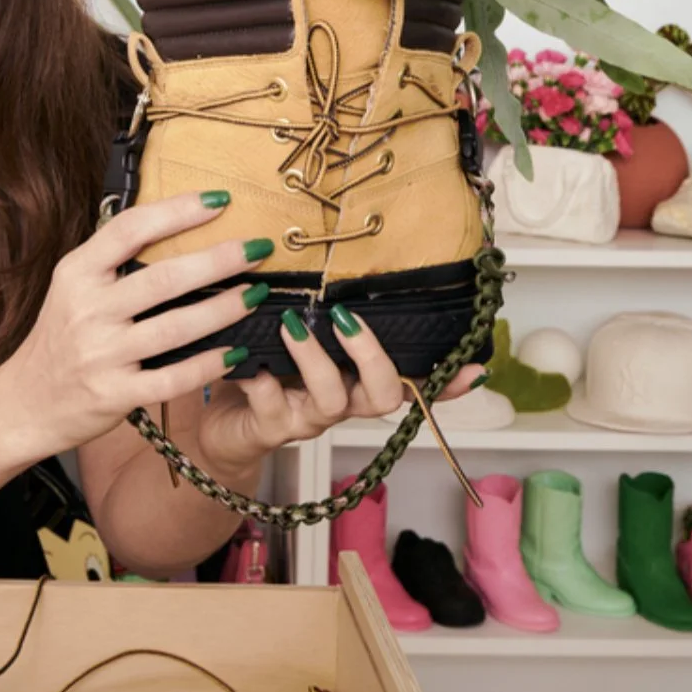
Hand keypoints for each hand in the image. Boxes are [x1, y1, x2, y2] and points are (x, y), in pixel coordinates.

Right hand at [0, 193, 277, 464]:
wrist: (26, 401)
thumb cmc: (61, 336)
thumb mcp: (73, 286)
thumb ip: (112, 259)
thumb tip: (173, 220)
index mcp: (77, 273)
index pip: (130, 230)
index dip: (178, 211)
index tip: (220, 200)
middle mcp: (88, 309)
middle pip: (163, 279)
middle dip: (218, 261)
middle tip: (258, 249)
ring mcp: (101, 354)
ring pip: (176, 328)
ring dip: (223, 309)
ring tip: (256, 294)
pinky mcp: (115, 394)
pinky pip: (173, 377)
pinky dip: (209, 364)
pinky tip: (236, 351)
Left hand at [193, 310, 486, 476]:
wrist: (218, 420)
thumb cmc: (266, 363)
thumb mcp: (299, 331)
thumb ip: (324, 308)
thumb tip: (348, 260)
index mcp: (356, 378)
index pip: (413, 381)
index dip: (445, 381)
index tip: (473, 366)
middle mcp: (343, 402)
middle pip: (384, 394)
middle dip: (371, 355)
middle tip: (345, 317)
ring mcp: (308, 419)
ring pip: (331, 400)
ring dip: (314, 358)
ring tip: (290, 325)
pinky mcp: (270, 430)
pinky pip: (274, 409)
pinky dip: (262, 382)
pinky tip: (251, 362)